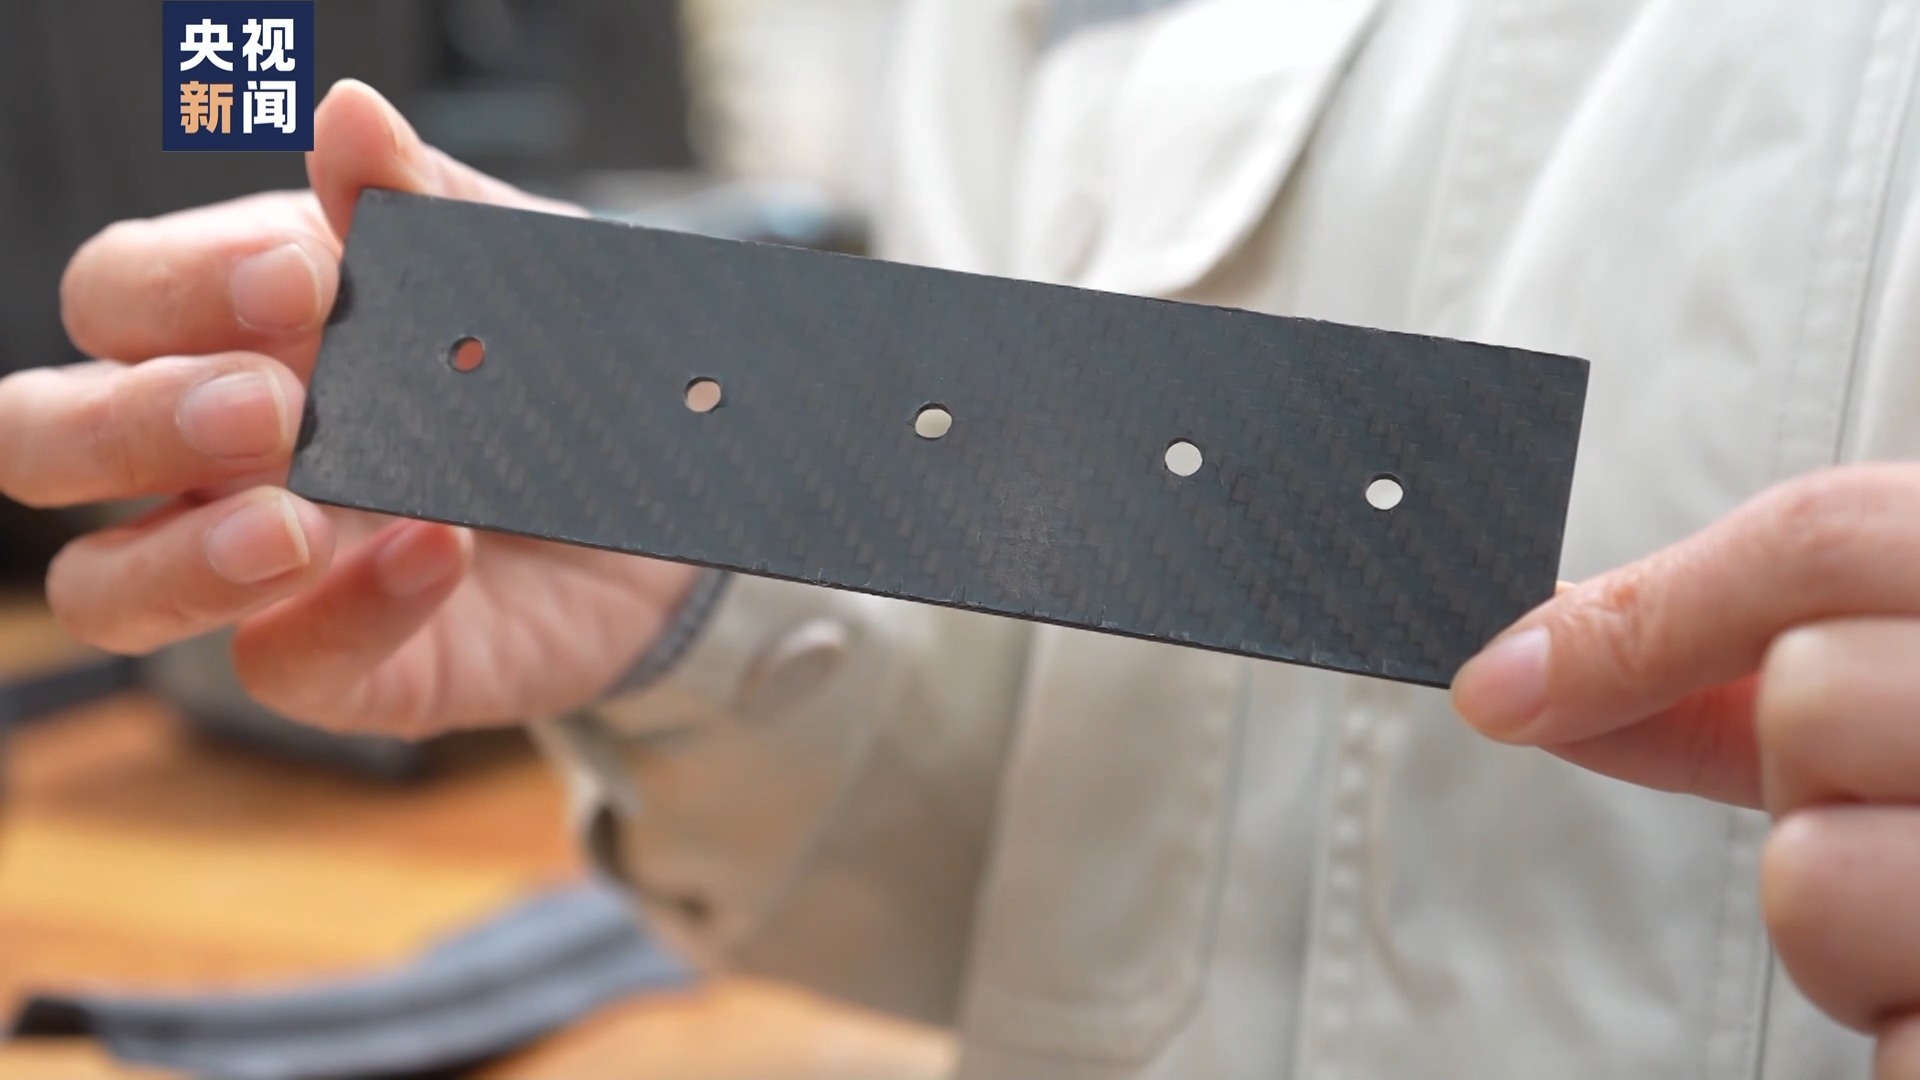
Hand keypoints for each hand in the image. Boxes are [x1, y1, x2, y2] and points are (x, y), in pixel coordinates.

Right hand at [0, 81, 699, 736]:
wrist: (669, 504)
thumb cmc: (559, 369)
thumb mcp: (515, 271)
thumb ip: (426, 205)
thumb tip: (351, 116)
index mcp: (229, 327)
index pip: (119, 297)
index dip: (180, 287)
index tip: (304, 278)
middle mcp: (208, 454)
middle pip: (45, 438)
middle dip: (135, 419)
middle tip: (269, 406)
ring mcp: (261, 569)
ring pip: (104, 588)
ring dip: (181, 559)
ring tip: (297, 524)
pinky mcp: (341, 663)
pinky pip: (282, 666)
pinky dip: (352, 611)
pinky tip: (438, 553)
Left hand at [1450, 462, 1919, 1076]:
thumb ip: (1739, 668)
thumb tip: (1521, 675)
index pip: (1828, 538)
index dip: (1642, 615)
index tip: (1499, 687)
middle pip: (1811, 703)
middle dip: (1810, 775)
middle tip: (1916, 809)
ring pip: (1818, 878)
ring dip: (1849, 933)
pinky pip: (1894, 1043)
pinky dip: (1903, 1035)